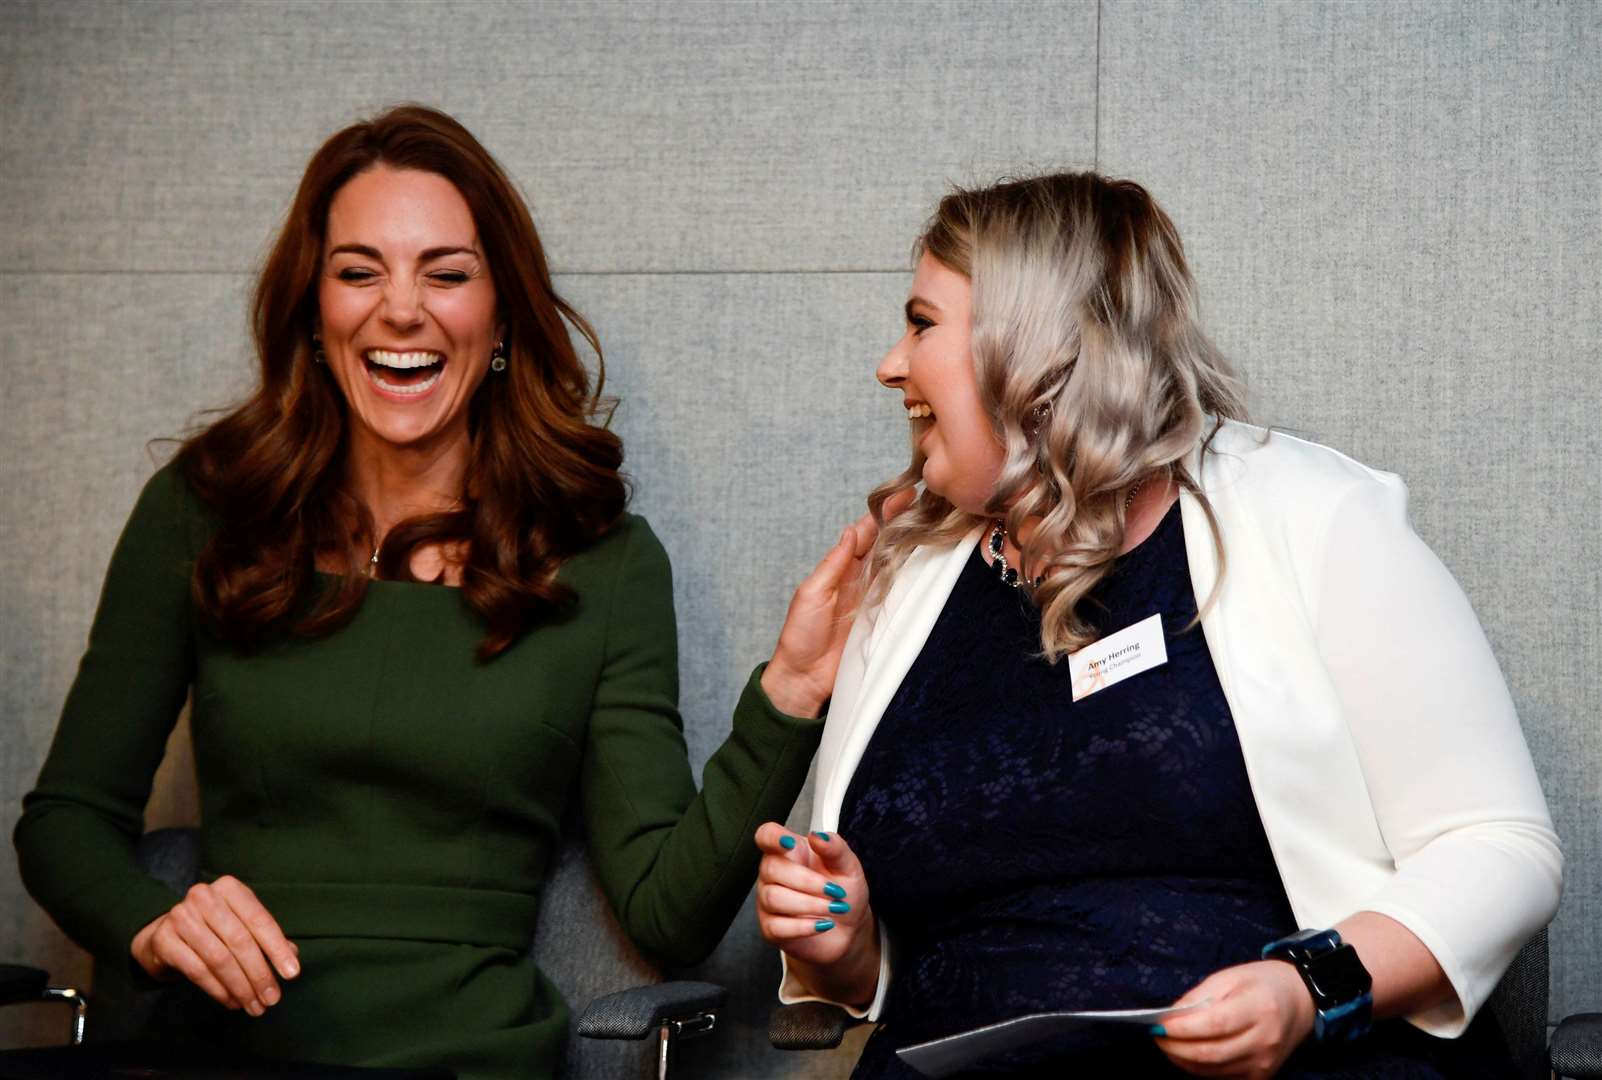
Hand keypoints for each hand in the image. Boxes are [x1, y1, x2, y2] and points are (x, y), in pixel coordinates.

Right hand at [130, 875, 299, 1015]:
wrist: (165, 935)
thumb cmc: (214, 929)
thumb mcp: (242, 926)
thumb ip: (267, 940)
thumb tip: (292, 959)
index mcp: (230, 888)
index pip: (259, 920)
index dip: (278, 949)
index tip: (292, 974)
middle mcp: (204, 897)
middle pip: (240, 941)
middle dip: (259, 974)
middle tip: (271, 1000)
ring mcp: (180, 916)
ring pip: (219, 958)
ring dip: (240, 987)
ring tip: (253, 1006)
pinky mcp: (164, 940)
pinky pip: (197, 970)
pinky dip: (218, 990)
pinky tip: (231, 1002)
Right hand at [754, 823, 878, 1006]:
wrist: (850, 928)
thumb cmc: (844, 893)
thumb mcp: (848, 866)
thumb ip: (835, 848)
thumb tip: (818, 836)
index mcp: (791, 852)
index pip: (767, 836)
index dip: (772, 837)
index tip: (789, 843)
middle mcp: (774, 874)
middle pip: (771, 869)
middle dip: (808, 882)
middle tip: (835, 891)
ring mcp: (769, 901)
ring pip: (774, 898)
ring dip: (810, 905)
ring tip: (833, 908)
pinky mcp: (771, 928)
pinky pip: (777, 926)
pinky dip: (804, 926)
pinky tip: (821, 924)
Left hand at [762, 489, 915, 716]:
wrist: (805, 678)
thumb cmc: (801, 636)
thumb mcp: (812, 594)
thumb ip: (833, 564)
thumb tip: (851, 531)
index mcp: (841, 569)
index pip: (866, 534)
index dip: (884, 514)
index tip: (903, 495)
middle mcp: (861, 579)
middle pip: (888, 545)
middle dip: (906, 523)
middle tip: (929, 502)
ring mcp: (876, 598)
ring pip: (900, 566)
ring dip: (916, 546)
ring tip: (937, 524)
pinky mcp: (886, 619)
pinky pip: (905, 595)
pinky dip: (919, 580)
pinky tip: (934, 564)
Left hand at [1154, 960, 1314, 1077]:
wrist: (1300, 1002)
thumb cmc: (1261, 984)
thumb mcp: (1229, 977)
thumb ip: (1198, 996)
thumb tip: (1170, 1017)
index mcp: (1258, 1008)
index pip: (1214, 1024)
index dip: (1182, 1028)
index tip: (1157, 1024)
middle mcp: (1264, 1040)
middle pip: (1211, 1053)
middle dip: (1176, 1048)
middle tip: (1157, 1036)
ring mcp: (1264, 1063)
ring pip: (1213, 1071)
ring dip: (1184, 1060)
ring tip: (1168, 1045)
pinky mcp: (1262, 1076)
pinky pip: (1223, 1078)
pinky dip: (1200, 1070)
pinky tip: (1189, 1055)